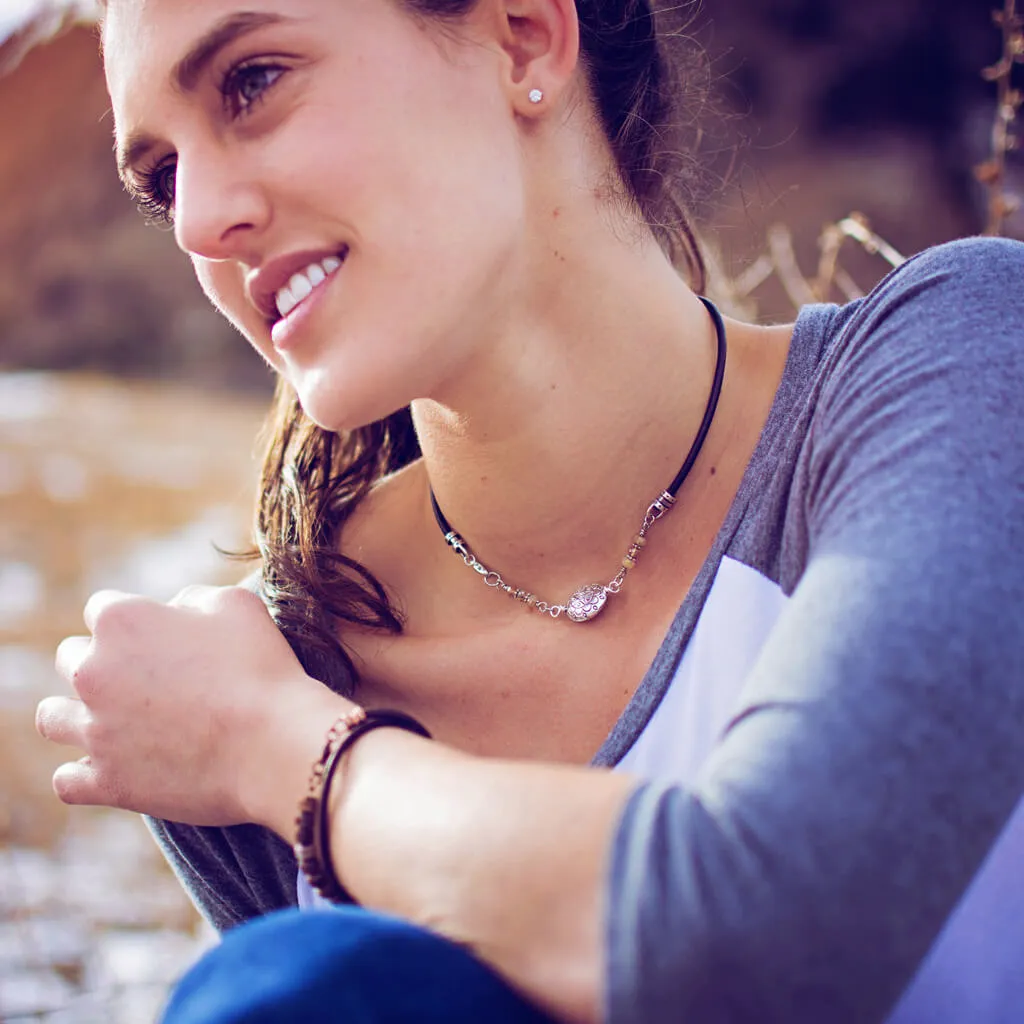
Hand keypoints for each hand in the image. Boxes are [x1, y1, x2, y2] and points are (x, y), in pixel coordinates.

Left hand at [36, 585, 350, 831]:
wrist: (275, 745)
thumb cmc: (262, 668)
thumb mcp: (237, 604)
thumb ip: (193, 598)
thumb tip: (176, 611)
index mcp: (121, 621)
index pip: (103, 609)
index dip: (135, 620)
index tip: (162, 636)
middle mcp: (92, 672)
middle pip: (70, 659)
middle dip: (102, 663)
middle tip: (145, 679)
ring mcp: (94, 731)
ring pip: (52, 718)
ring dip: (76, 714)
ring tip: (111, 722)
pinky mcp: (106, 782)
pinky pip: (67, 780)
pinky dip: (83, 773)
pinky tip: (112, 766)